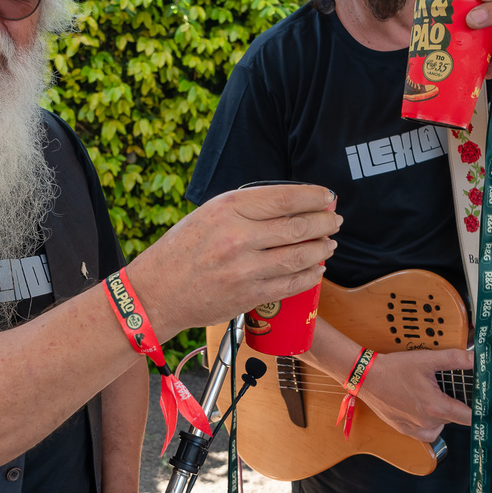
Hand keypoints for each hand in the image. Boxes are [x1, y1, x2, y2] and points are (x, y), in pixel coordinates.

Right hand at [127, 183, 341, 338]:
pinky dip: (310, 275)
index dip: (314, 197)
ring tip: (329, 243)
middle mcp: (238, 237)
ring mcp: (245, 269)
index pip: (285, 198)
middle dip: (325, 222)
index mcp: (228, 209)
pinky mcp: (249, 296)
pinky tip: (316, 268)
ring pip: (300, 256)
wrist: (156, 292)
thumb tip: (290, 204)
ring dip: (322, 249)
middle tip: (335, 221)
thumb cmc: (181, 250)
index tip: (328, 197)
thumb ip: (246, 209)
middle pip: (298, 226)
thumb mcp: (208, 214)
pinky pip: (291, 284)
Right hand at [355, 349, 473, 441]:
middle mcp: (427, 422)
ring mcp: (415, 428)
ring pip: (440, 425)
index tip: (483, 406)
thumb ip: (454, 359)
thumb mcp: (426, 359)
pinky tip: (424, 411)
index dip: (478, 411)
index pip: (468, 417)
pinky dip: (429, 425)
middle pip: (454, 419)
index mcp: (436, 406)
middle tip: (449, 390)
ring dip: (441, 415)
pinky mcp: (403, 429)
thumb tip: (476, 359)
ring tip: (433, 397)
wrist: (366, 377)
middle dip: (455, 406)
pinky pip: (425, 433)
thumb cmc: (395, 368)